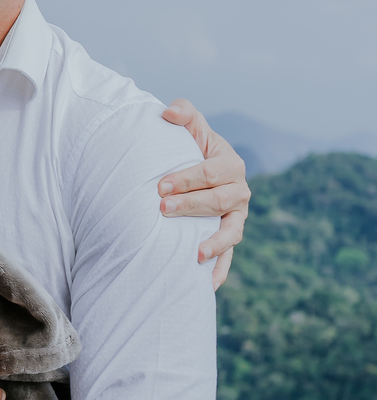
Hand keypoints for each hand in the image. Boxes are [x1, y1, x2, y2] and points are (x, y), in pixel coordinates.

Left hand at [159, 100, 250, 288]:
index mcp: (231, 164)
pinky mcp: (228, 237)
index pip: (211, 172)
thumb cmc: (189, 149)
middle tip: (162, 210)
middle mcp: (238, 192)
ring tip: (197, 253)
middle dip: (191, 206)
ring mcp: (236, 218)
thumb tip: (170, 113)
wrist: (193, 174)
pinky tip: (209, 285)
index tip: (160, 187)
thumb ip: (184, 113)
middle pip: (219, 201)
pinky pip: (229, 257)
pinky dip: (220, 270)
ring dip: (215, 243)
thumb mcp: (189, 128)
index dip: (186, 179)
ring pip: (231, 231)